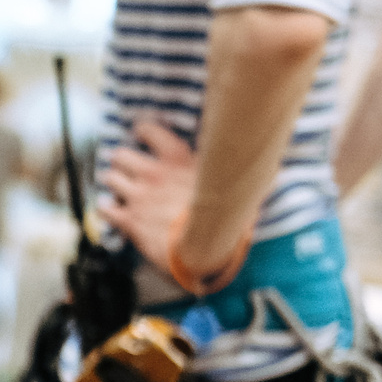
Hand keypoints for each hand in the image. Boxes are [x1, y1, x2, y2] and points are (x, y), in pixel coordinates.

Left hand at [98, 117, 252, 291]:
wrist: (205, 250)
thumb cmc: (223, 220)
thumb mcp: (241, 190)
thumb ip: (251, 175)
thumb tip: (276, 168)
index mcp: (178, 160)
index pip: (150, 131)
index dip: (143, 131)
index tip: (141, 134)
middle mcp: (154, 174)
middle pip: (121, 154)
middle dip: (122, 160)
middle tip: (127, 167)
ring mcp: (138, 196)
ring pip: (110, 177)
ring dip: (112, 182)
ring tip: (118, 187)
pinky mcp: (129, 220)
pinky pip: (105, 207)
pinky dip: (105, 207)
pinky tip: (110, 209)